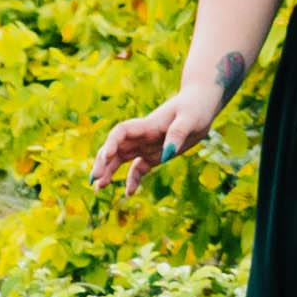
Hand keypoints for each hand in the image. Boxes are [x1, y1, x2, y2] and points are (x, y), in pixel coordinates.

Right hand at [90, 93, 214, 186]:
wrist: (201, 103)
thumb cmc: (195, 108)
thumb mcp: (190, 120)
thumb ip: (177, 134)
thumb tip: (167, 155)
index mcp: (147, 125)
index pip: (121, 132)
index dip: (111, 143)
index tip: (107, 156)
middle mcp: (142, 135)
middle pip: (115, 147)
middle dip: (103, 162)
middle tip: (95, 179)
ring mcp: (146, 145)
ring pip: (121, 159)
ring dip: (109, 171)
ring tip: (99, 187)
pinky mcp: (154, 154)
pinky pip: (138, 168)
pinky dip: (132, 180)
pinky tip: (129, 193)